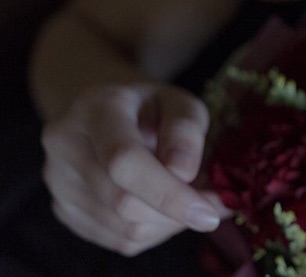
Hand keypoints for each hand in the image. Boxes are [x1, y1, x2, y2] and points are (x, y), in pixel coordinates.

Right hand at [41, 83, 227, 255]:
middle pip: (124, 203)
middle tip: (210, 204)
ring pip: (124, 229)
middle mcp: (66, 145)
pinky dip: (153, 230)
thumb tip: (182, 172)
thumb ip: (186, 129)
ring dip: (168, 223)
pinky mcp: (64, 209)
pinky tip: (162, 206)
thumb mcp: (179, 101)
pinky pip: (118, 240)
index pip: (124, 161)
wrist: (108, 111)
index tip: (208, 211)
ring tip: (185, 197)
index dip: (168, 194)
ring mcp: (58, 181)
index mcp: (95, 108)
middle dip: (177, 212)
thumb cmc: (151, 107)